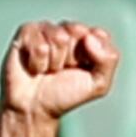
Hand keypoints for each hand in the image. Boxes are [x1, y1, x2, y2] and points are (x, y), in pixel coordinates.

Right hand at [0, 21, 118, 123]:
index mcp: (88, 40)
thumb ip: (109, 60)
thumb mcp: (98, 84)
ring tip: (49, 70)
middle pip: (78, 32)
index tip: (84, 68)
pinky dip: (39, 64)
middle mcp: (67, 30)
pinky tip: (35, 67)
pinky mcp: (26, 32)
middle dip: (73, 58)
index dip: (93, 56)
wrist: (35, 107)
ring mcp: (46, 29)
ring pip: (59, 38)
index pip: (99, 35)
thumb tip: (89, 37)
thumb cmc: (65, 94)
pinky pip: (39, 45)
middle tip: (64, 70)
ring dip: (55, 62)